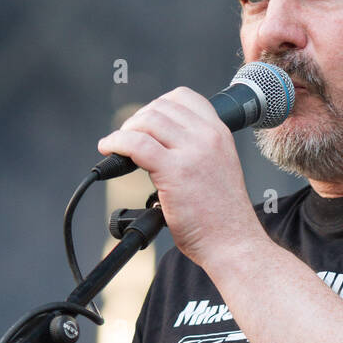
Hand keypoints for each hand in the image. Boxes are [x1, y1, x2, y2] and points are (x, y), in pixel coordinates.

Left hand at [96, 88, 265, 268]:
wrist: (233, 244)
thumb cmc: (222, 219)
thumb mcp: (218, 170)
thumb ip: (195, 152)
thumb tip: (156, 147)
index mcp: (220, 134)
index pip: (184, 98)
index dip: (158, 106)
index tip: (146, 124)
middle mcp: (209, 137)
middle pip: (161, 107)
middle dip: (138, 120)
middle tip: (127, 140)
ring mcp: (193, 152)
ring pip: (147, 122)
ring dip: (125, 131)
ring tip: (118, 148)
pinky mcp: (175, 171)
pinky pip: (136, 144)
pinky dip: (116, 143)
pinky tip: (109, 150)